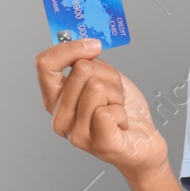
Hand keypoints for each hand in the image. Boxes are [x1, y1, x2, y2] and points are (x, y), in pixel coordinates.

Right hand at [35, 39, 168, 182]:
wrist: (144, 145)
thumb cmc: (123, 113)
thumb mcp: (104, 79)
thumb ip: (90, 64)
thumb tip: (88, 45)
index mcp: (56, 100)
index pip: (45, 65)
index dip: (70, 49)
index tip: (93, 46)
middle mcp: (60, 118)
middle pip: (80, 70)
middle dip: (107, 75)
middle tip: (113, 94)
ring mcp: (76, 134)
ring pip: (96, 87)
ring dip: (116, 94)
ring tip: (118, 109)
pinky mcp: (98, 144)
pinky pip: (106, 111)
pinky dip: (121, 111)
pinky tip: (121, 123)